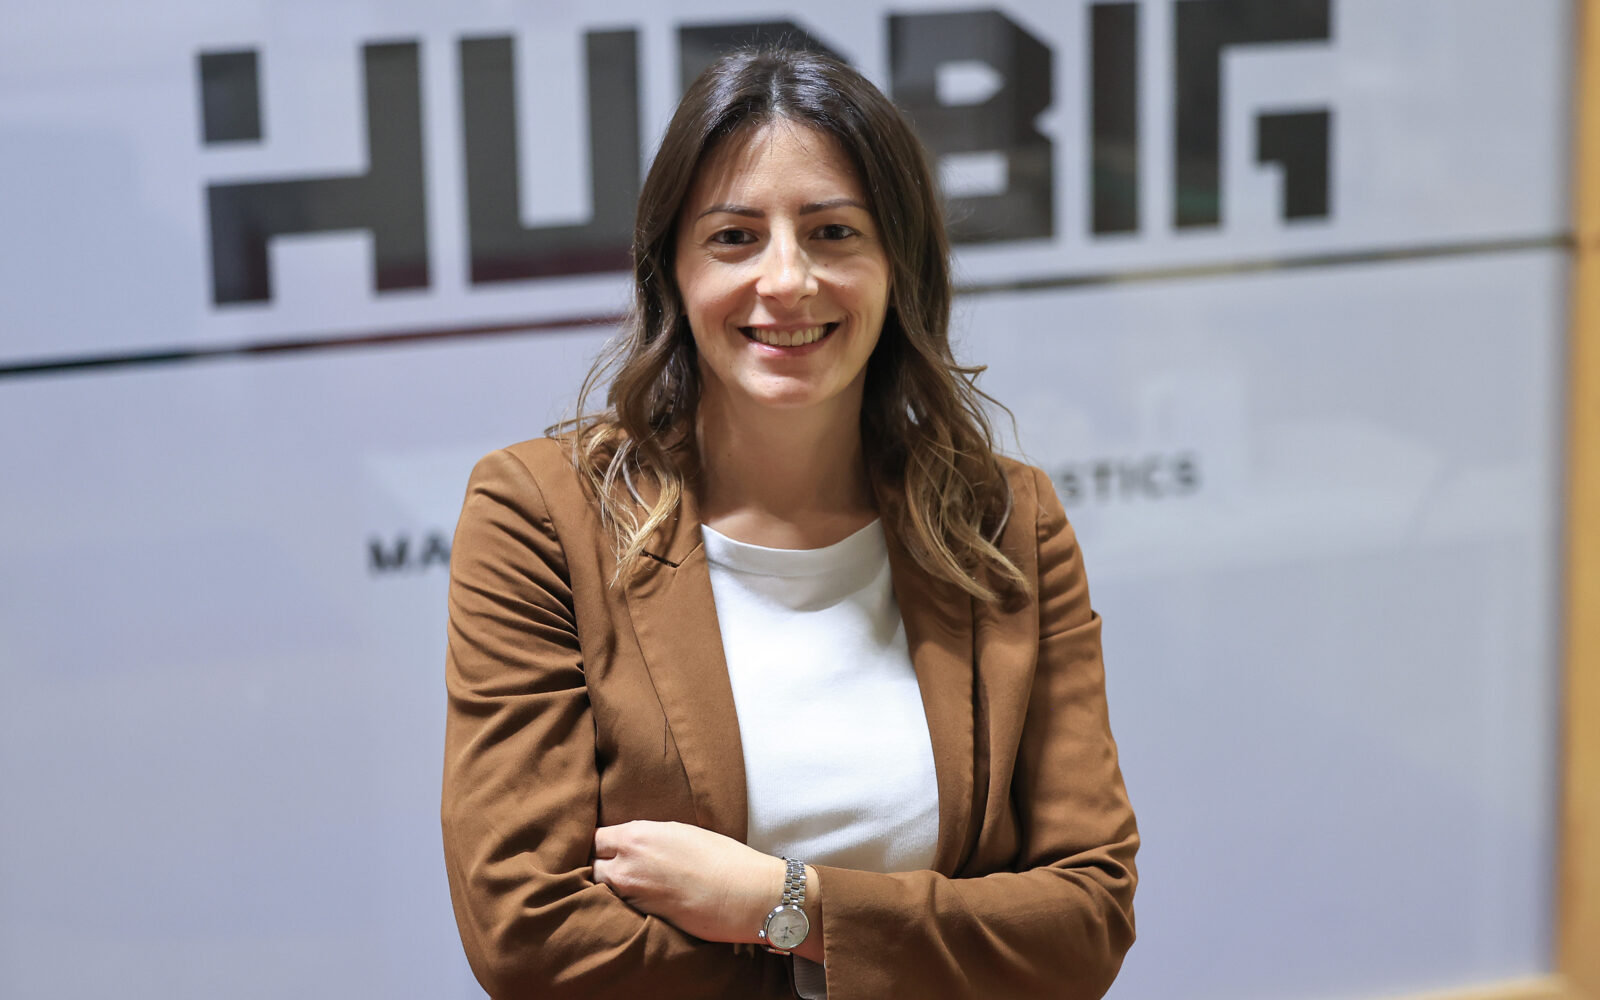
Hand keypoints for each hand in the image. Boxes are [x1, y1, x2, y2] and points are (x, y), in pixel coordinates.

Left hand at [591, 820, 783, 944]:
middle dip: (598, 866)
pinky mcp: (644, 920)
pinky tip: (643, 900)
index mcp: (636, 837)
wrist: (746, 893)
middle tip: (614, 867)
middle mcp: (627, 866)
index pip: (593, 838)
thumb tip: (631, 843)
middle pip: (590, 866)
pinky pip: (621, 909)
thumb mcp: (679, 831)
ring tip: (629, 885)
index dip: (600, 843)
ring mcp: (633, 896)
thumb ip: (647, 837)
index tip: (607, 847)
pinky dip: (624, 905)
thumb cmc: (722, 857)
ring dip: (609, 888)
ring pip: (602, 890)